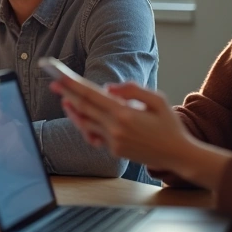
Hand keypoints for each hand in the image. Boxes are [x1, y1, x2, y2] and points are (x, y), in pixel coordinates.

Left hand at [51, 78, 191, 167]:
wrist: (178, 155)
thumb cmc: (169, 125)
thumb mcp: (158, 100)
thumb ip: (133, 90)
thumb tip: (108, 87)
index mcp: (125, 113)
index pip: (92, 95)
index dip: (73, 85)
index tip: (59, 76)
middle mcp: (115, 128)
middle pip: (83, 107)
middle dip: (67, 94)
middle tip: (53, 83)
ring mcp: (113, 141)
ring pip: (84, 123)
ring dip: (73, 111)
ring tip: (65, 99)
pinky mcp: (114, 150)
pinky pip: (93, 136)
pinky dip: (85, 126)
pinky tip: (80, 117)